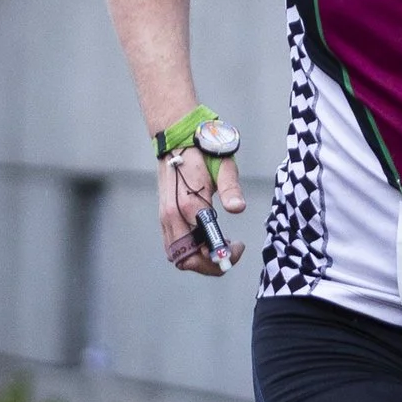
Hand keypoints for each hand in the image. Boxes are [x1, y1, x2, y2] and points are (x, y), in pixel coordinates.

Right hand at [158, 140, 245, 275]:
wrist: (176, 137)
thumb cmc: (203, 150)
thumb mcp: (223, 165)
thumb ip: (231, 188)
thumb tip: (238, 208)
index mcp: (188, 206)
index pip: (202, 249)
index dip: (221, 256)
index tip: (238, 246)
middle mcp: (172, 216)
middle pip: (187, 260)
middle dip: (210, 264)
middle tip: (230, 251)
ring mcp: (165, 217)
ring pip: (178, 256)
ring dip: (199, 258)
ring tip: (220, 244)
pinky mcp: (163, 215)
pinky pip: (173, 245)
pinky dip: (189, 251)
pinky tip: (206, 238)